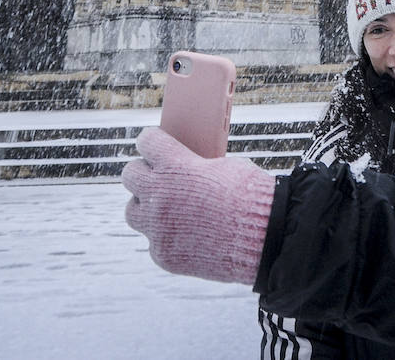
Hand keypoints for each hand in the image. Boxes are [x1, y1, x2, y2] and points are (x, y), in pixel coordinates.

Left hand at [122, 126, 275, 283]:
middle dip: (143, 172)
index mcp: (175, 166)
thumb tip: (187, 166)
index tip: (154, 142)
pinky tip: (185, 235)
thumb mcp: (223, 167)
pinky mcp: (163, 254)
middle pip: (130, 175)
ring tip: (165, 208)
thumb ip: (196, 166)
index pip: (146, 141)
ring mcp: (158, 228)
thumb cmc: (250, 196)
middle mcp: (159, 195)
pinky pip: (154, 241)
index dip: (151, 140)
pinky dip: (167, 236)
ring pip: (133, 211)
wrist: (265, 238)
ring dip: (146, 206)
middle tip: (157, 175)